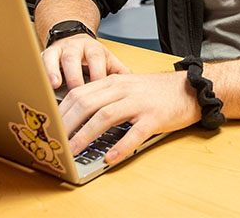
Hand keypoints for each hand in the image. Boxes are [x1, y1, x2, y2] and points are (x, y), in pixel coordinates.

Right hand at [41, 34, 130, 89]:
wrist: (74, 39)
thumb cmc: (93, 57)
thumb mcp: (108, 62)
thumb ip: (120, 74)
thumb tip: (136, 88)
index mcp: (95, 50)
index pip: (97, 61)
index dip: (97, 77)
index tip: (99, 97)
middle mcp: (77, 47)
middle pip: (76, 59)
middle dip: (76, 78)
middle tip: (77, 98)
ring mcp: (62, 49)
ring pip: (59, 58)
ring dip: (57, 71)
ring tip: (57, 86)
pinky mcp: (48, 53)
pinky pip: (44, 60)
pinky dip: (45, 71)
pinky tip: (45, 83)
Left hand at [58, 71, 200, 164]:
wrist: (188, 88)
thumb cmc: (154, 91)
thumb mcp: (126, 86)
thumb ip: (104, 96)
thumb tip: (78, 114)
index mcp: (112, 81)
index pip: (79, 93)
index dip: (62, 111)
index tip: (51, 126)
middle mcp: (122, 89)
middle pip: (87, 103)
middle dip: (68, 124)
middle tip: (56, 141)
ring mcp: (138, 102)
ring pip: (105, 116)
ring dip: (86, 135)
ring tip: (74, 150)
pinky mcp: (154, 117)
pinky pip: (134, 133)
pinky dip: (120, 147)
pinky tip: (110, 158)